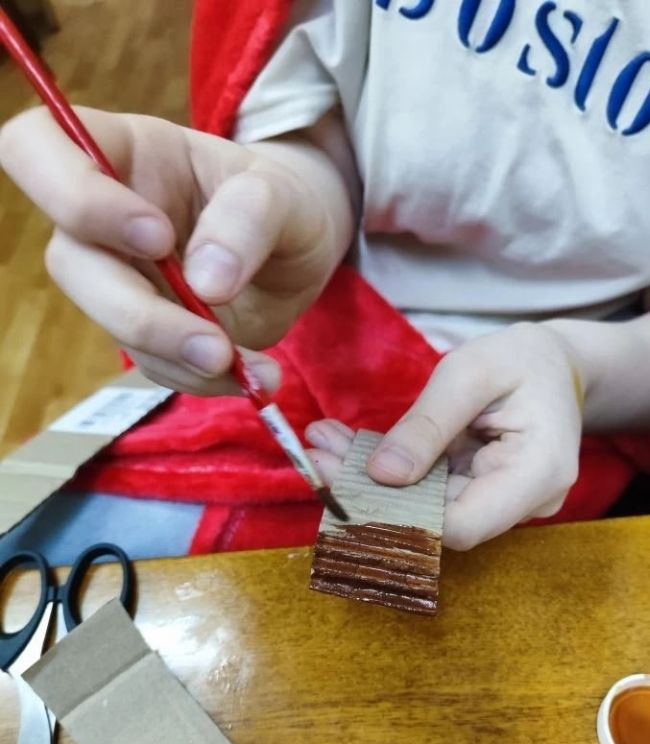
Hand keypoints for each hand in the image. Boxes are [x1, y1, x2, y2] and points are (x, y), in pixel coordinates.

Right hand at [0, 108, 351, 393]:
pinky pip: (153, 363)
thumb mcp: (287, 196)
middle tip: (214, 340)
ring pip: (110, 325)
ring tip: (247, 365)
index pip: (36, 148)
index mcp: (127, 151)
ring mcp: (120, 277)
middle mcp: (106, 215)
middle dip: (139, 312)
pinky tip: (250, 374)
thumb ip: (251, 219)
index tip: (156, 237)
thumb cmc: (285, 204)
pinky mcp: (144, 329)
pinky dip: (200, 378)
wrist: (302, 252)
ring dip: (177, 356)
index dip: (74, 197)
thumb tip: (205, 283)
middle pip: (70, 262)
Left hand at [305, 323, 583, 549]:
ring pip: (426, 510)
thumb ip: (428, 424)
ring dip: (372, 482)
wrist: (554, 364)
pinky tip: (348, 446)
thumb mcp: (471, 372)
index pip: (462, 526)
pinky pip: (429, 494)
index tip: (345, 477)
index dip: (400, 514)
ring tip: (324, 443)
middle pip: (437, 521)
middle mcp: (524, 504)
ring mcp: (502, 505)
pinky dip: (389, 472)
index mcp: (538, 474)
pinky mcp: (479, 496)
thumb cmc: (521, 359)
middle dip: (372, 492)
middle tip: (317, 453)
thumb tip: (382, 475)